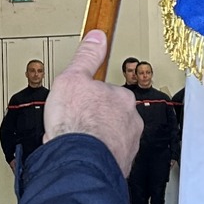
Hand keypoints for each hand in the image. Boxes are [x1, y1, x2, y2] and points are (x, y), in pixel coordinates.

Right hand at [44, 31, 141, 174]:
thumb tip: (97, 37)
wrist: (79, 163)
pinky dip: (93, 157)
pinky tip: (78, 156)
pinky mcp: (120, 166)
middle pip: (108, 116)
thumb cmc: (77, 124)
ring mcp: (127, 145)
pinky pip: (105, 158)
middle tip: (72, 124)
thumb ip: (86, 57)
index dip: (85, 98)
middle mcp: (131, 122)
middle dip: (91, 121)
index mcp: (122, 98)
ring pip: (108, 139)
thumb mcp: (73, 79)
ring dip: (92, 140)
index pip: (106, 92)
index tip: (76, 105)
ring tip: (73, 141)